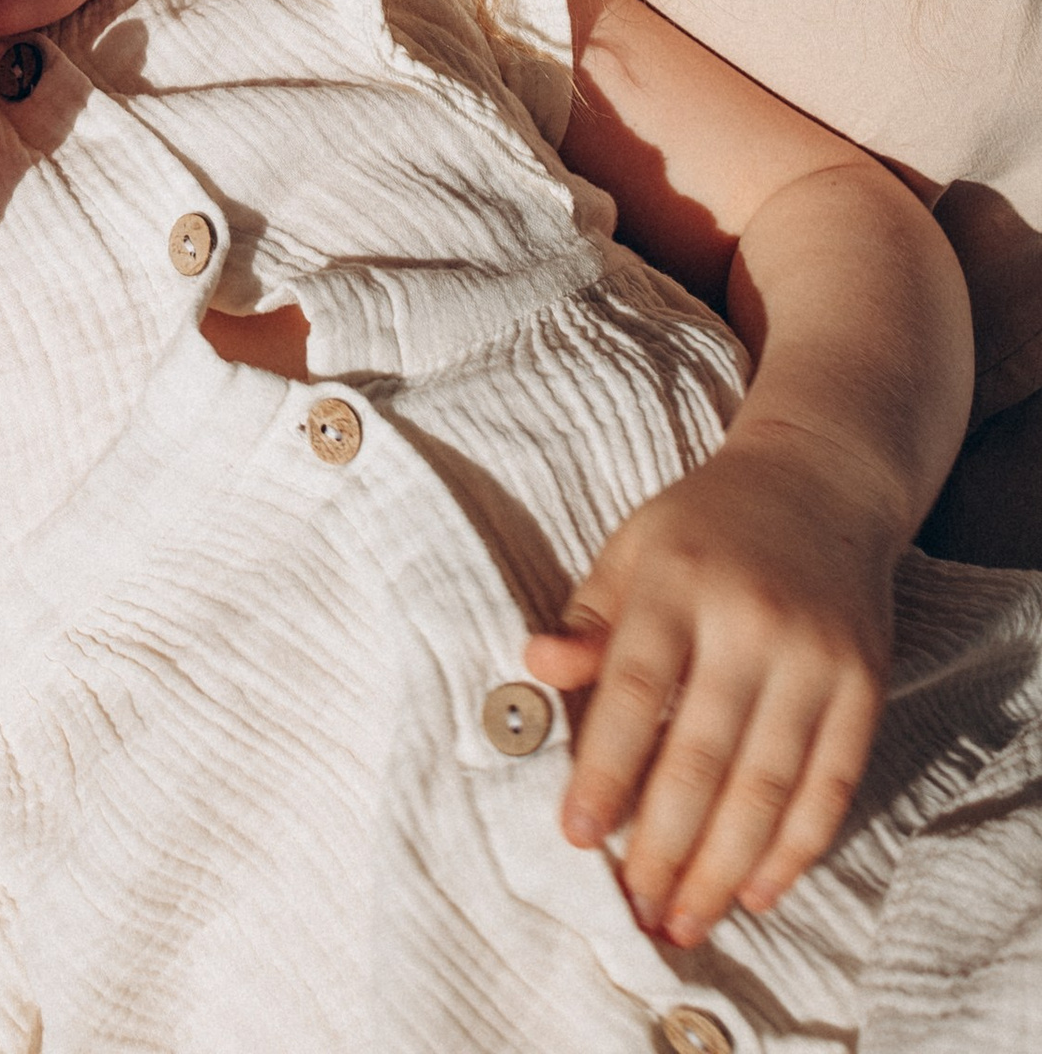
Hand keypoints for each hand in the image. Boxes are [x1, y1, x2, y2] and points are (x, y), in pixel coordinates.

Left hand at [525, 432, 897, 947]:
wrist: (820, 483)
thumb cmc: (705, 528)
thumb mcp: (633, 549)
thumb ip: (589, 618)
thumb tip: (535, 668)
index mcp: (678, 579)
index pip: (635, 690)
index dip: (603, 768)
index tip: (579, 837)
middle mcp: (751, 621)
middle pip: (703, 755)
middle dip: (667, 845)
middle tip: (638, 908)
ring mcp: (816, 656)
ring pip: (769, 785)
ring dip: (725, 866)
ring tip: (687, 918)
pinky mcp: (865, 685)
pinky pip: (831, 784)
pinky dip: (796, 847)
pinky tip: (758, 888)